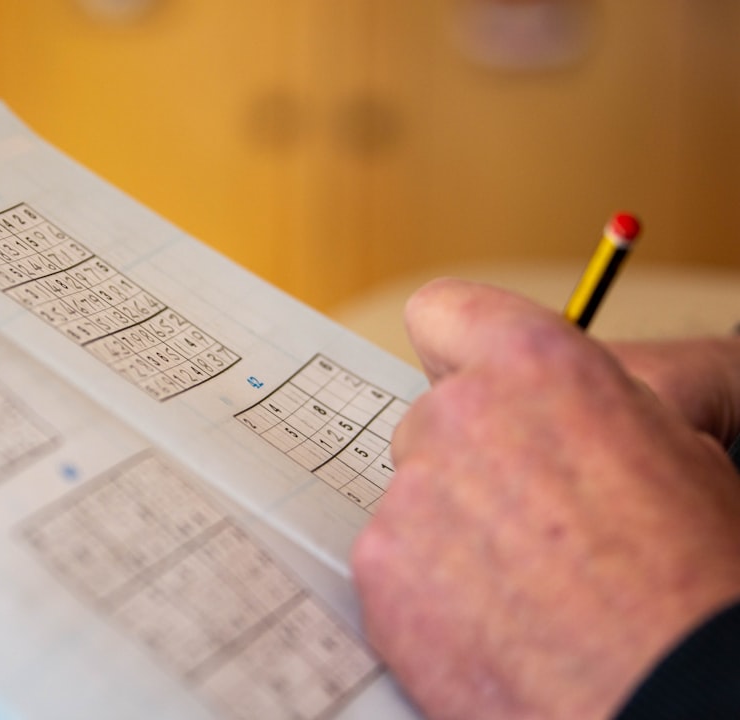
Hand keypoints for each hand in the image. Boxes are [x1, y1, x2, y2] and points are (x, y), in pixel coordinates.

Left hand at [352, 279, 739, 719]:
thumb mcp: (673, 447)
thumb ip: (581, 401)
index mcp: (534, 363)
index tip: (467, 383)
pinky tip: (492, 622)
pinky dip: (428, 591)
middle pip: (429, 422)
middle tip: (528, 521)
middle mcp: (457, 414)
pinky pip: (393, 564)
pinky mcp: (379, 570)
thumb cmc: (693, 574)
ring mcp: (409, 494)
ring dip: (450, 531)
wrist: (673, 690)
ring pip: (412, 497)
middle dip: (467, 462)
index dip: (458, 351)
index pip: (444, 311)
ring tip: (524, 585)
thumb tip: (550, 396)